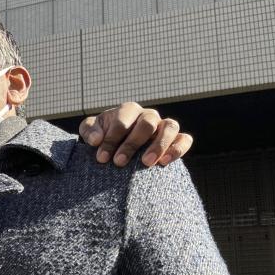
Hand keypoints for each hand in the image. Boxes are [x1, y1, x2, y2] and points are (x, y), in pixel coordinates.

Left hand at [79, 102, 193, 166]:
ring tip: (145, 163)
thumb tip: (96, 140)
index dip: (112, 139)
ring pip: (170, 127)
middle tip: (119, 162)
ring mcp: (163, 126)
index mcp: (128, 110)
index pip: (123, 120)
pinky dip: (178, 149)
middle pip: (147, 123)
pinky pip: (184, 139)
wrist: (117, 147)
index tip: (102, 157)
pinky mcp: (175, 139)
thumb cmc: (103, 136)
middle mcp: (148, 116)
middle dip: (132, 144)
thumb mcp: (91, 132)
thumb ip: (90, 132)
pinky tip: (164, 163)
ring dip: (159, 145)